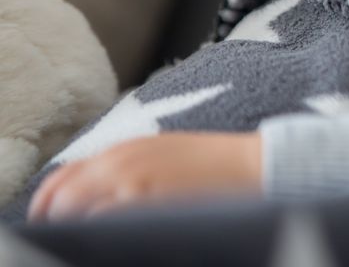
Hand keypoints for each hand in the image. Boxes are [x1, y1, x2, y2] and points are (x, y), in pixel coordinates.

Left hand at [27, 132, 261, 222]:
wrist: (255, 165)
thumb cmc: (214, 167)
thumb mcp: (162, 157)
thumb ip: (124, 172)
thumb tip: (91, 203)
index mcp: (123, 150)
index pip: (61, 178)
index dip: (49, 205)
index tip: (50, 226)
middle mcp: (119, 160)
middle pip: (59, 197)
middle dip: (55, 221)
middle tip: (66, 240)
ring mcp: (130, 179)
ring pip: (72, 210)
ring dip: (73, 228)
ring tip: (88, 243)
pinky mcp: (144, 198)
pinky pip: (98, 223)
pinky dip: (95, 234)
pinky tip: (110, 242)